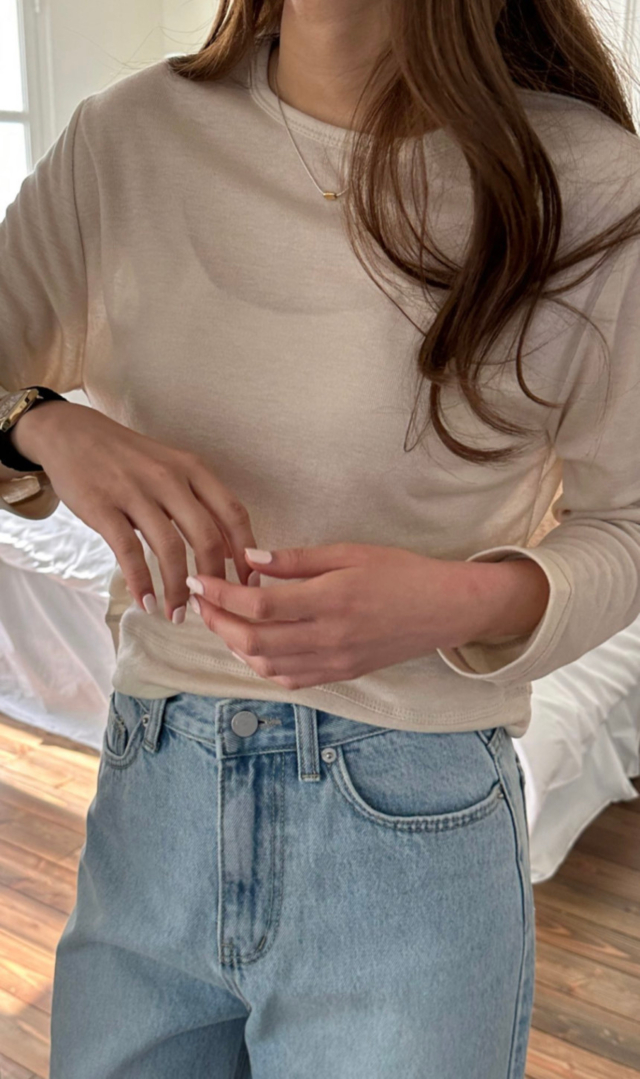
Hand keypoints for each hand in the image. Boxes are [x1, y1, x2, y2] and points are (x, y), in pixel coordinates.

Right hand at [13, 399, 260, 620]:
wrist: (71, 433)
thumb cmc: (128, 458)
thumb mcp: (172, 468)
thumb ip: (199, 503)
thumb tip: (229, 550)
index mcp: (193, 469)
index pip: (234, 514)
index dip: (246, 553)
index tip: (249, 583)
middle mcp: (170, 478)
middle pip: (207, 537)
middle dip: (214, 578)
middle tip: (212, 605)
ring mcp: (135, 491)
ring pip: (170, 549)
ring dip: (177, 589)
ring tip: (177, 614)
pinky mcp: (103, 506)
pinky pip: (129, 551)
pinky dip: (141, 582)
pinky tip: (146, 602)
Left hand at [186, 542, 483, 689]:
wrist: (444, 609)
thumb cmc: (400, 572)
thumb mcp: (349, 552)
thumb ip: (296, 561)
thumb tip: (249, 559)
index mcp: (331, 599)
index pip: (259, 605)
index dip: (221, 595)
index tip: (200, 581)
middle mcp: (329, 637)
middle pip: (254, 640)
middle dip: (217, 622)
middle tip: (201, 601)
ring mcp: (334, 661)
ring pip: (266, 665)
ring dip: (235, 645)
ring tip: (223, 620)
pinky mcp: (340, 674)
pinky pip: (289, 679)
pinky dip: (262, 664)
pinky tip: (253, 644)